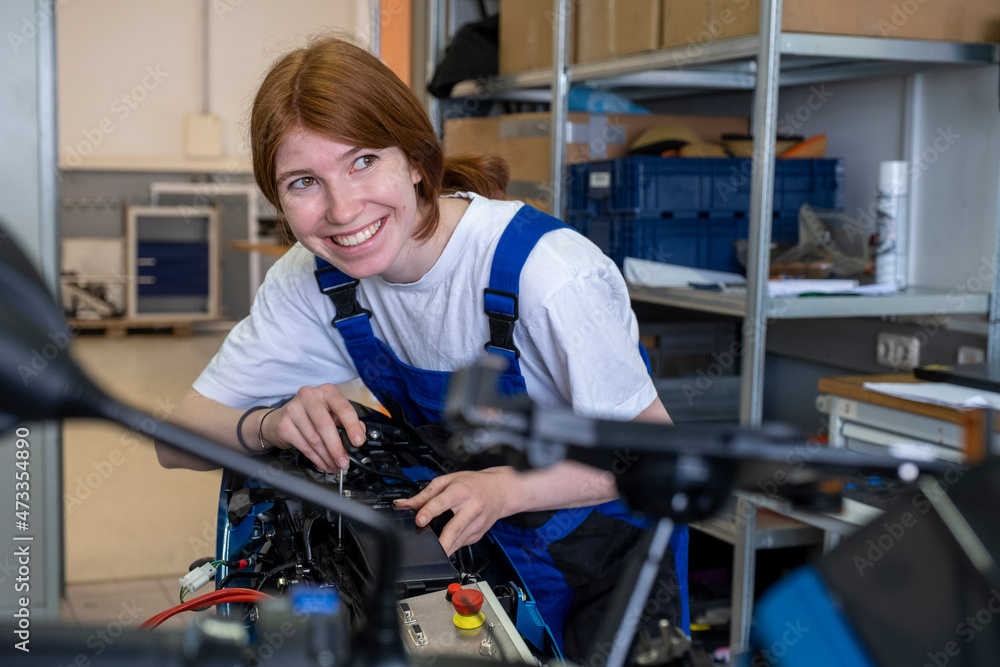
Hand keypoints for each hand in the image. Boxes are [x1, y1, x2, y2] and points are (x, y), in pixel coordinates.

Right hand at [259, 384, 366, 472]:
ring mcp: (294, 409)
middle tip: (344, 462)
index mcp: (327, 391)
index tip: (358, 442)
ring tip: (335, 465)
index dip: (352, 426)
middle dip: (337, 448)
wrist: (280, 419)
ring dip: (327, 457)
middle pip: (325, 425)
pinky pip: (304, 446)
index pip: (343, 408)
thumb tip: (359, 436)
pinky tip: (324, 464)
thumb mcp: (332, 413)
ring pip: (314, 439)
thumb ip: (347, 422)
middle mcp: (309, 396)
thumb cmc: (311, 415)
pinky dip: (316, 459)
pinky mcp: (284, 425)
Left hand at [394, 468, 516, 555]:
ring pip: (459, 541)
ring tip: (435, 554)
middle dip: (442, 542)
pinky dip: (452, 546)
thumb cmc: (473, 483)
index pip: (442, 502)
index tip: (419, 521)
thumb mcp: (448, 481)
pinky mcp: (478, 534)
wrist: (500, 490)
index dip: (429, 512)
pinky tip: (446, 546)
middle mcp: (470, 508)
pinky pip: (462, 543)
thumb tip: (403, 503)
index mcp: (460, 492)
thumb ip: (424, 494)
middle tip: (431, 551)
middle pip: (454, 528)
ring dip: (446, 549)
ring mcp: (476, 523)